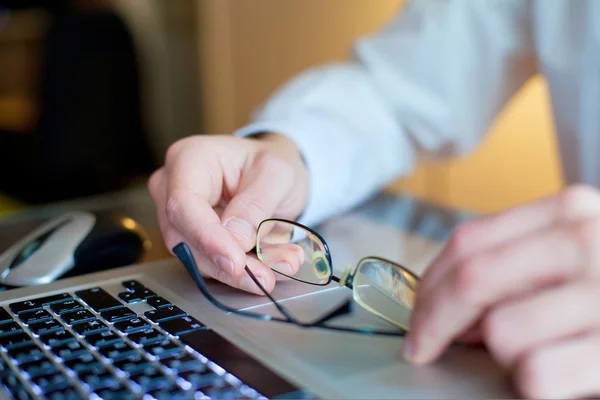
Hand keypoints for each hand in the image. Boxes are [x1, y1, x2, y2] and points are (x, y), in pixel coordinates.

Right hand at [148, 133, 308, 294]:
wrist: (274, 174)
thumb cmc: (270, 162)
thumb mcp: (276, 173)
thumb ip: (255, 205)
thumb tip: (235, 240)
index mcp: (189, 159)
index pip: (183, 204)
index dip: (207, 237)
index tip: (235, 261)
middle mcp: (174, 189)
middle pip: (186, 238)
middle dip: (228, 263)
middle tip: (266, 275)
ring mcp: (182, 218)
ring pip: (199, 259)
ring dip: (243, 271)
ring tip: (283, 264)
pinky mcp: (196, 241)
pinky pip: (214, 265)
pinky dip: (247, 271)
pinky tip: (275, 264)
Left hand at [403, 184, 599, 398]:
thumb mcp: (577, 255)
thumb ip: (517, 264)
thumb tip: (444, 304)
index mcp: (571, 212)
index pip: (468, 243)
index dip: (428, 285)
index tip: (416, 318)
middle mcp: (590, 241)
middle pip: (470, 280)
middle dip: (433, 322)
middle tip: (424, 349)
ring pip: (501, 332)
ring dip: (504, 359)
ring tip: (541, 358)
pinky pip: (537, 376)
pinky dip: (534, 388)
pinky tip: (563, 379)